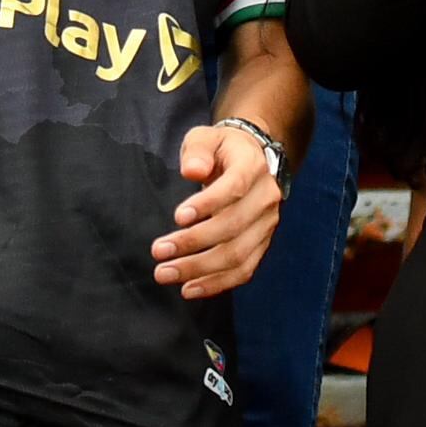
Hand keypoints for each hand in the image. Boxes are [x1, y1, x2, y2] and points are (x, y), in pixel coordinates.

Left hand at [154, 122, 284, 297]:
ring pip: (237, 255)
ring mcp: (267, 225)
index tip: (177, 217)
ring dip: (200, 269)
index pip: (234, 188)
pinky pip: (243, 271)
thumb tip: (191, 170)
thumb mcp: (206, 137)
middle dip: (193, 243)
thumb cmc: (221, 149)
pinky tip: (189, 289)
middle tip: (158, 251)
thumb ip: (198, 150)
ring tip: (165, 273)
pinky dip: (217, 283)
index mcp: (252, 167)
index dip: (207, 205)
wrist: (252, 160)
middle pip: (233, 227)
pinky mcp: (262, 245)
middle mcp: (265, 198)